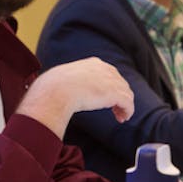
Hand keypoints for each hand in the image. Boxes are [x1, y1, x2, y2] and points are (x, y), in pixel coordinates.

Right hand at [18, 57, 133, 137]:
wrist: (56, 90)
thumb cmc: (54, 87)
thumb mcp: (64, 78)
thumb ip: (70, 82)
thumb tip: (62, 90)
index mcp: (93, 63)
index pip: (110, 73)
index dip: (112, 86)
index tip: (108, 98)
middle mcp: (105, 69)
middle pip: (121, 83)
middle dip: (120, 96)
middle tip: (116, 109)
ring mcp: (111, 81)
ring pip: (126, 93)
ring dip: (124, 105)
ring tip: (120, 116)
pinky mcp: (114, 93)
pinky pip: (128, 103)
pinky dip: (128, 111)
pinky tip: (122, 118)